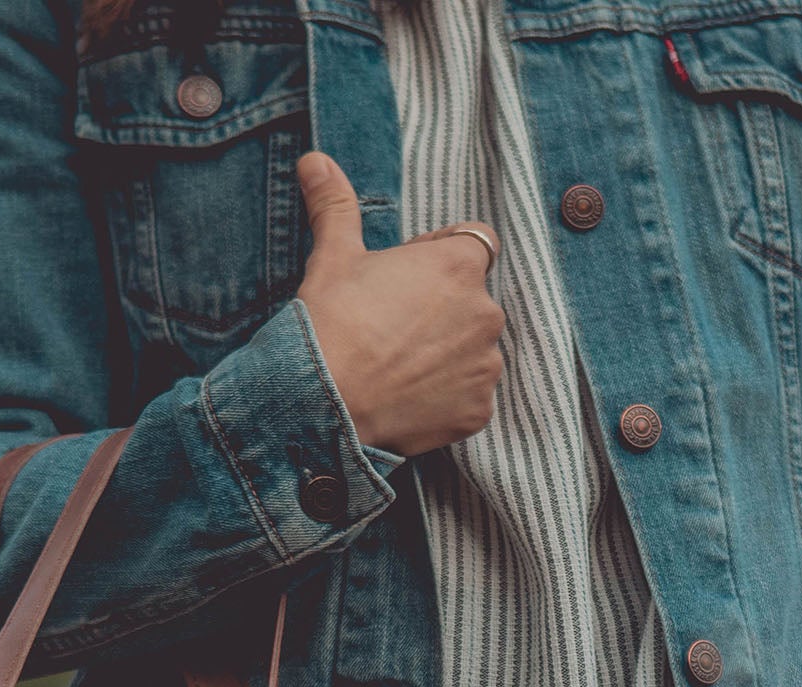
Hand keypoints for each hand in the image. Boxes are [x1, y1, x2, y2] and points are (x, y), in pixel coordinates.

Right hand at [294, 150, 502, 455]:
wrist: (322, 403)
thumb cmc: (330, 322)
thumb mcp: (333, 256)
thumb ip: (336, 204)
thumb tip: (315, 160)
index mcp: (459, 265)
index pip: (475, 243)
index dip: (441, 255)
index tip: (406, 276)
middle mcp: (486, 313)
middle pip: (472, 301)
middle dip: (442, 310)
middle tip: (390, 327)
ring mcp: (485, 366)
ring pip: (472, 350)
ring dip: (447, 354)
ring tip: (397, 365)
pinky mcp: (478, 412)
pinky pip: (469, 396)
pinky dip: (446, 397)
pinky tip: (407, 397)